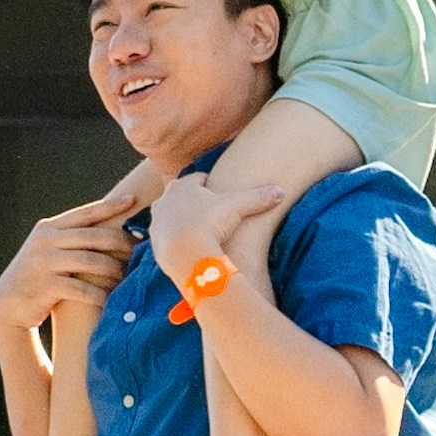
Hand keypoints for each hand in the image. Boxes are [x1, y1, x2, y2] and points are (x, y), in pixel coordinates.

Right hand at [0, 195, 144, 371]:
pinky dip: (99, 294)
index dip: (110, 206)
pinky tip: (111, 299)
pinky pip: (81, 289)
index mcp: (48, 228)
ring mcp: (44, 263)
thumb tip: (110, 230)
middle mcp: (45, 241)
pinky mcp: (46, 286)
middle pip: (92, 236)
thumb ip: (70, 238)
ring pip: (90, 261)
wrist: (8, 302)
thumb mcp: (48, 249)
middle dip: (120, 242)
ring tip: (127, 276)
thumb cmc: (38, 275)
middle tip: (139, 249)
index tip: (132, 200)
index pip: (85, 213)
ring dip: (113, 269)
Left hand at [144, 152, 264, 298]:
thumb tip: (281, 191)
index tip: (221, 193)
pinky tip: (190, 246)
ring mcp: (157, 222)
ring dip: (183, 221)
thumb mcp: (237, 208)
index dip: (211, 185)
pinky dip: (177, 240)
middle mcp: (164, 200)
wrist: (186, 255)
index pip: (198, 180)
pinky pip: (167, 237)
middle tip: (211, 212)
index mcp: (182, 186)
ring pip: (171, 216)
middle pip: (182, 197)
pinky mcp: (154, 242)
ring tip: (200, 231)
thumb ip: (258, 198)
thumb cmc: (210, 225)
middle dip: (195, 202)